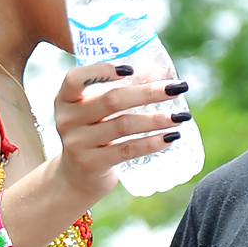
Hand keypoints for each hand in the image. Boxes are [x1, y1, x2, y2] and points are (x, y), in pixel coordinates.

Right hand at [53, 64, 191, 205]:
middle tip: (177, 88)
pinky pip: (127, 150)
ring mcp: (78, 143)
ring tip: (181, 117)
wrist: (75, 176)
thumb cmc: (94, 133)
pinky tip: (170, 138)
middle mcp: (67, 119)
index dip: (102, 70)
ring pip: (123, 125)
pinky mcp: (92, 164)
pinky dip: (151, 142)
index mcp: (66, 99)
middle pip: (111, 100)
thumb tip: (164, 74)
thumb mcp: (99, 110)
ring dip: (156, 119)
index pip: (76, 78)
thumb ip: (125, 89)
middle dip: (149, 92)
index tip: (132, 69)